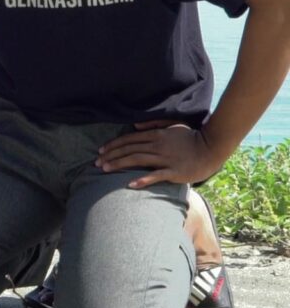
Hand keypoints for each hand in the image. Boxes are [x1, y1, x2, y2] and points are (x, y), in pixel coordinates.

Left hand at [96, 120, 224, 186]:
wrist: (212, 148)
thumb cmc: (192, 137)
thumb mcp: (173, 125)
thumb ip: (153, 124)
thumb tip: (135, 126)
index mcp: (156, 135)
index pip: (129, 139)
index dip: (113, 145)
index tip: (100, 151)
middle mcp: (158, 145)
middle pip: (129, 150)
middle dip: (111, 156)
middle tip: (96, 163)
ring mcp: (166, 158)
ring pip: (137, 160)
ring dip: (119, 164)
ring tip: (105, 169)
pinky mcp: (174, 171)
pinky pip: (156, 175)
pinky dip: (142, 179)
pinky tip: (130, 183)